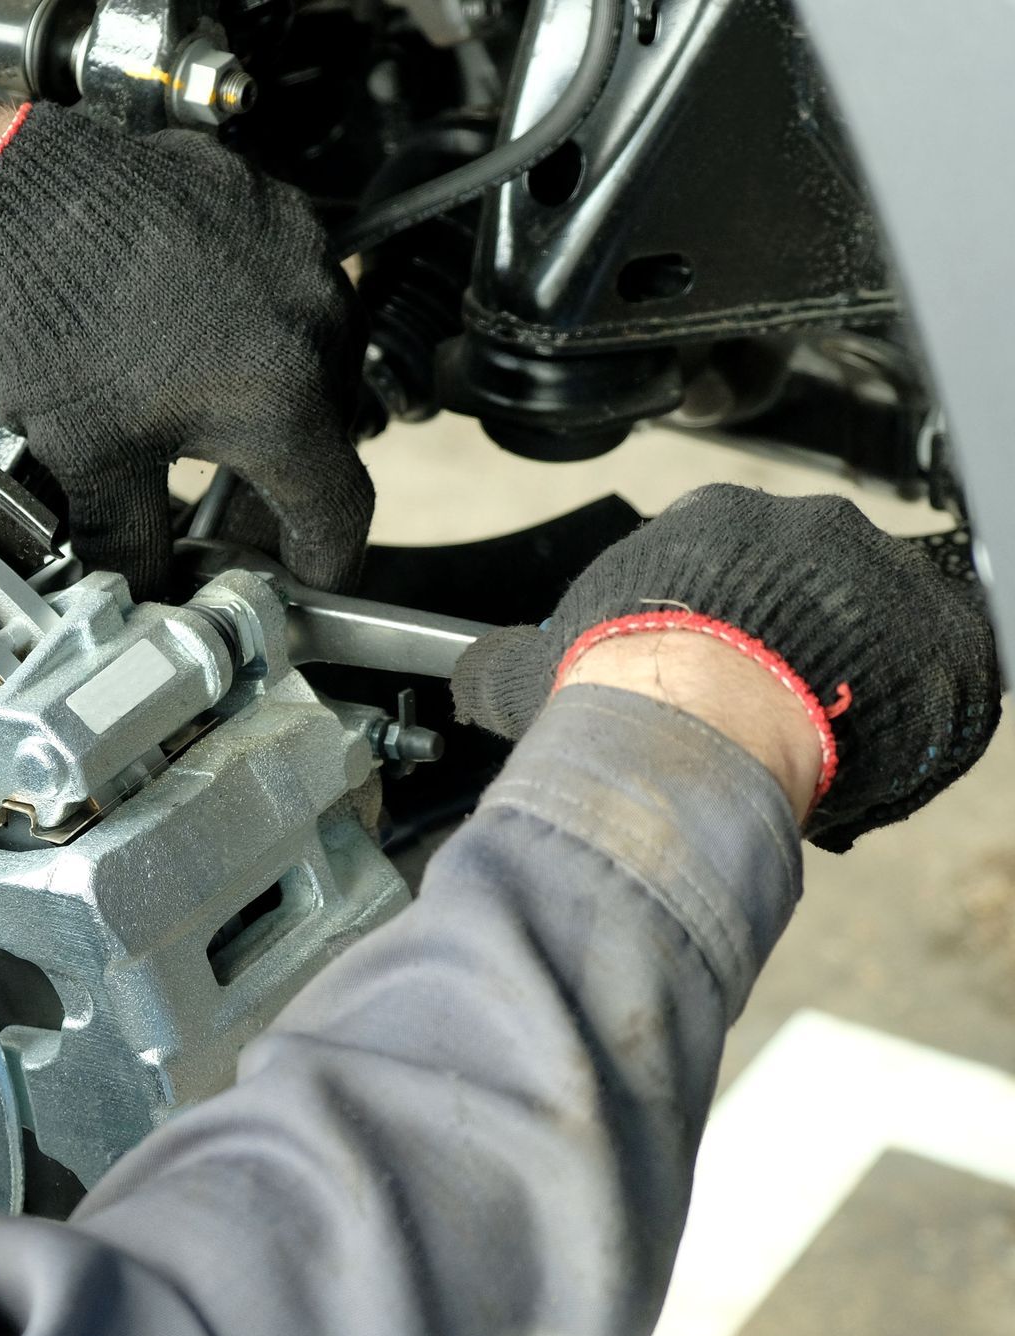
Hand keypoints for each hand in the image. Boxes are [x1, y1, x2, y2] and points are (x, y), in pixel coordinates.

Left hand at [0, 103, 372, 598]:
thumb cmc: (56, 314)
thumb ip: (128, 543)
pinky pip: (291, 285)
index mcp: (285, 399)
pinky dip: (259, 323)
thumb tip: (141, 592)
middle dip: (284, 478)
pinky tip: (198, 331)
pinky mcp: (276, 206)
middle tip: (233, 505)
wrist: (16, 190)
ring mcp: (303, 254)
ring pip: (316, 355)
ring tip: (207, 411)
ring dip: (277, 396)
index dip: (324, 560)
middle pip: (328, 433)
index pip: (339, 511)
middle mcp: (316, 324)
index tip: (308, 575)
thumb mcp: (89, 457)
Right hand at [450, 484, 1001, 849]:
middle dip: (787, 641)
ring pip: (871, 617)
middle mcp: (798, 523)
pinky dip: (917, 700)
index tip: (708, 670)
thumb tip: (467, 676)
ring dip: (851, 670)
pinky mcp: (941, 621)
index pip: (720, 560)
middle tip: (763, 709)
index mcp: (708, 519)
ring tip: (816, 736)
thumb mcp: (538, 672)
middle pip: (801, 582)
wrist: (711, 726)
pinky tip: (874, 744)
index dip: (714, 621)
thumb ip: (505, 663)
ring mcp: (874, 565)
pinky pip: (941, 656)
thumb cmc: (624, 690)